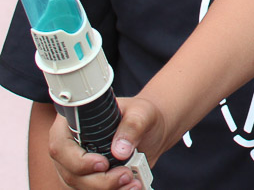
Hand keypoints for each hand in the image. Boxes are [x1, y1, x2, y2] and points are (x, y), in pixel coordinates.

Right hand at [47, 101, 163, 189]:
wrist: (152, 131)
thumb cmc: (142, 115)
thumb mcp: (142, 112)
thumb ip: (132, 126)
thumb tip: (120, 151)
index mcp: (74, 124)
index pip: (60, 145)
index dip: (77, 160)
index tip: (103, 164)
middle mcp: (69, 147)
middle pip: (70, 173)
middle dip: (99, 180)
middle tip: (125, 175)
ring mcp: (75, 167)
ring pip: (79, 187)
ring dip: (106, 189)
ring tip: (133, 183)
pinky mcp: (87, 180)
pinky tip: (131, 187)